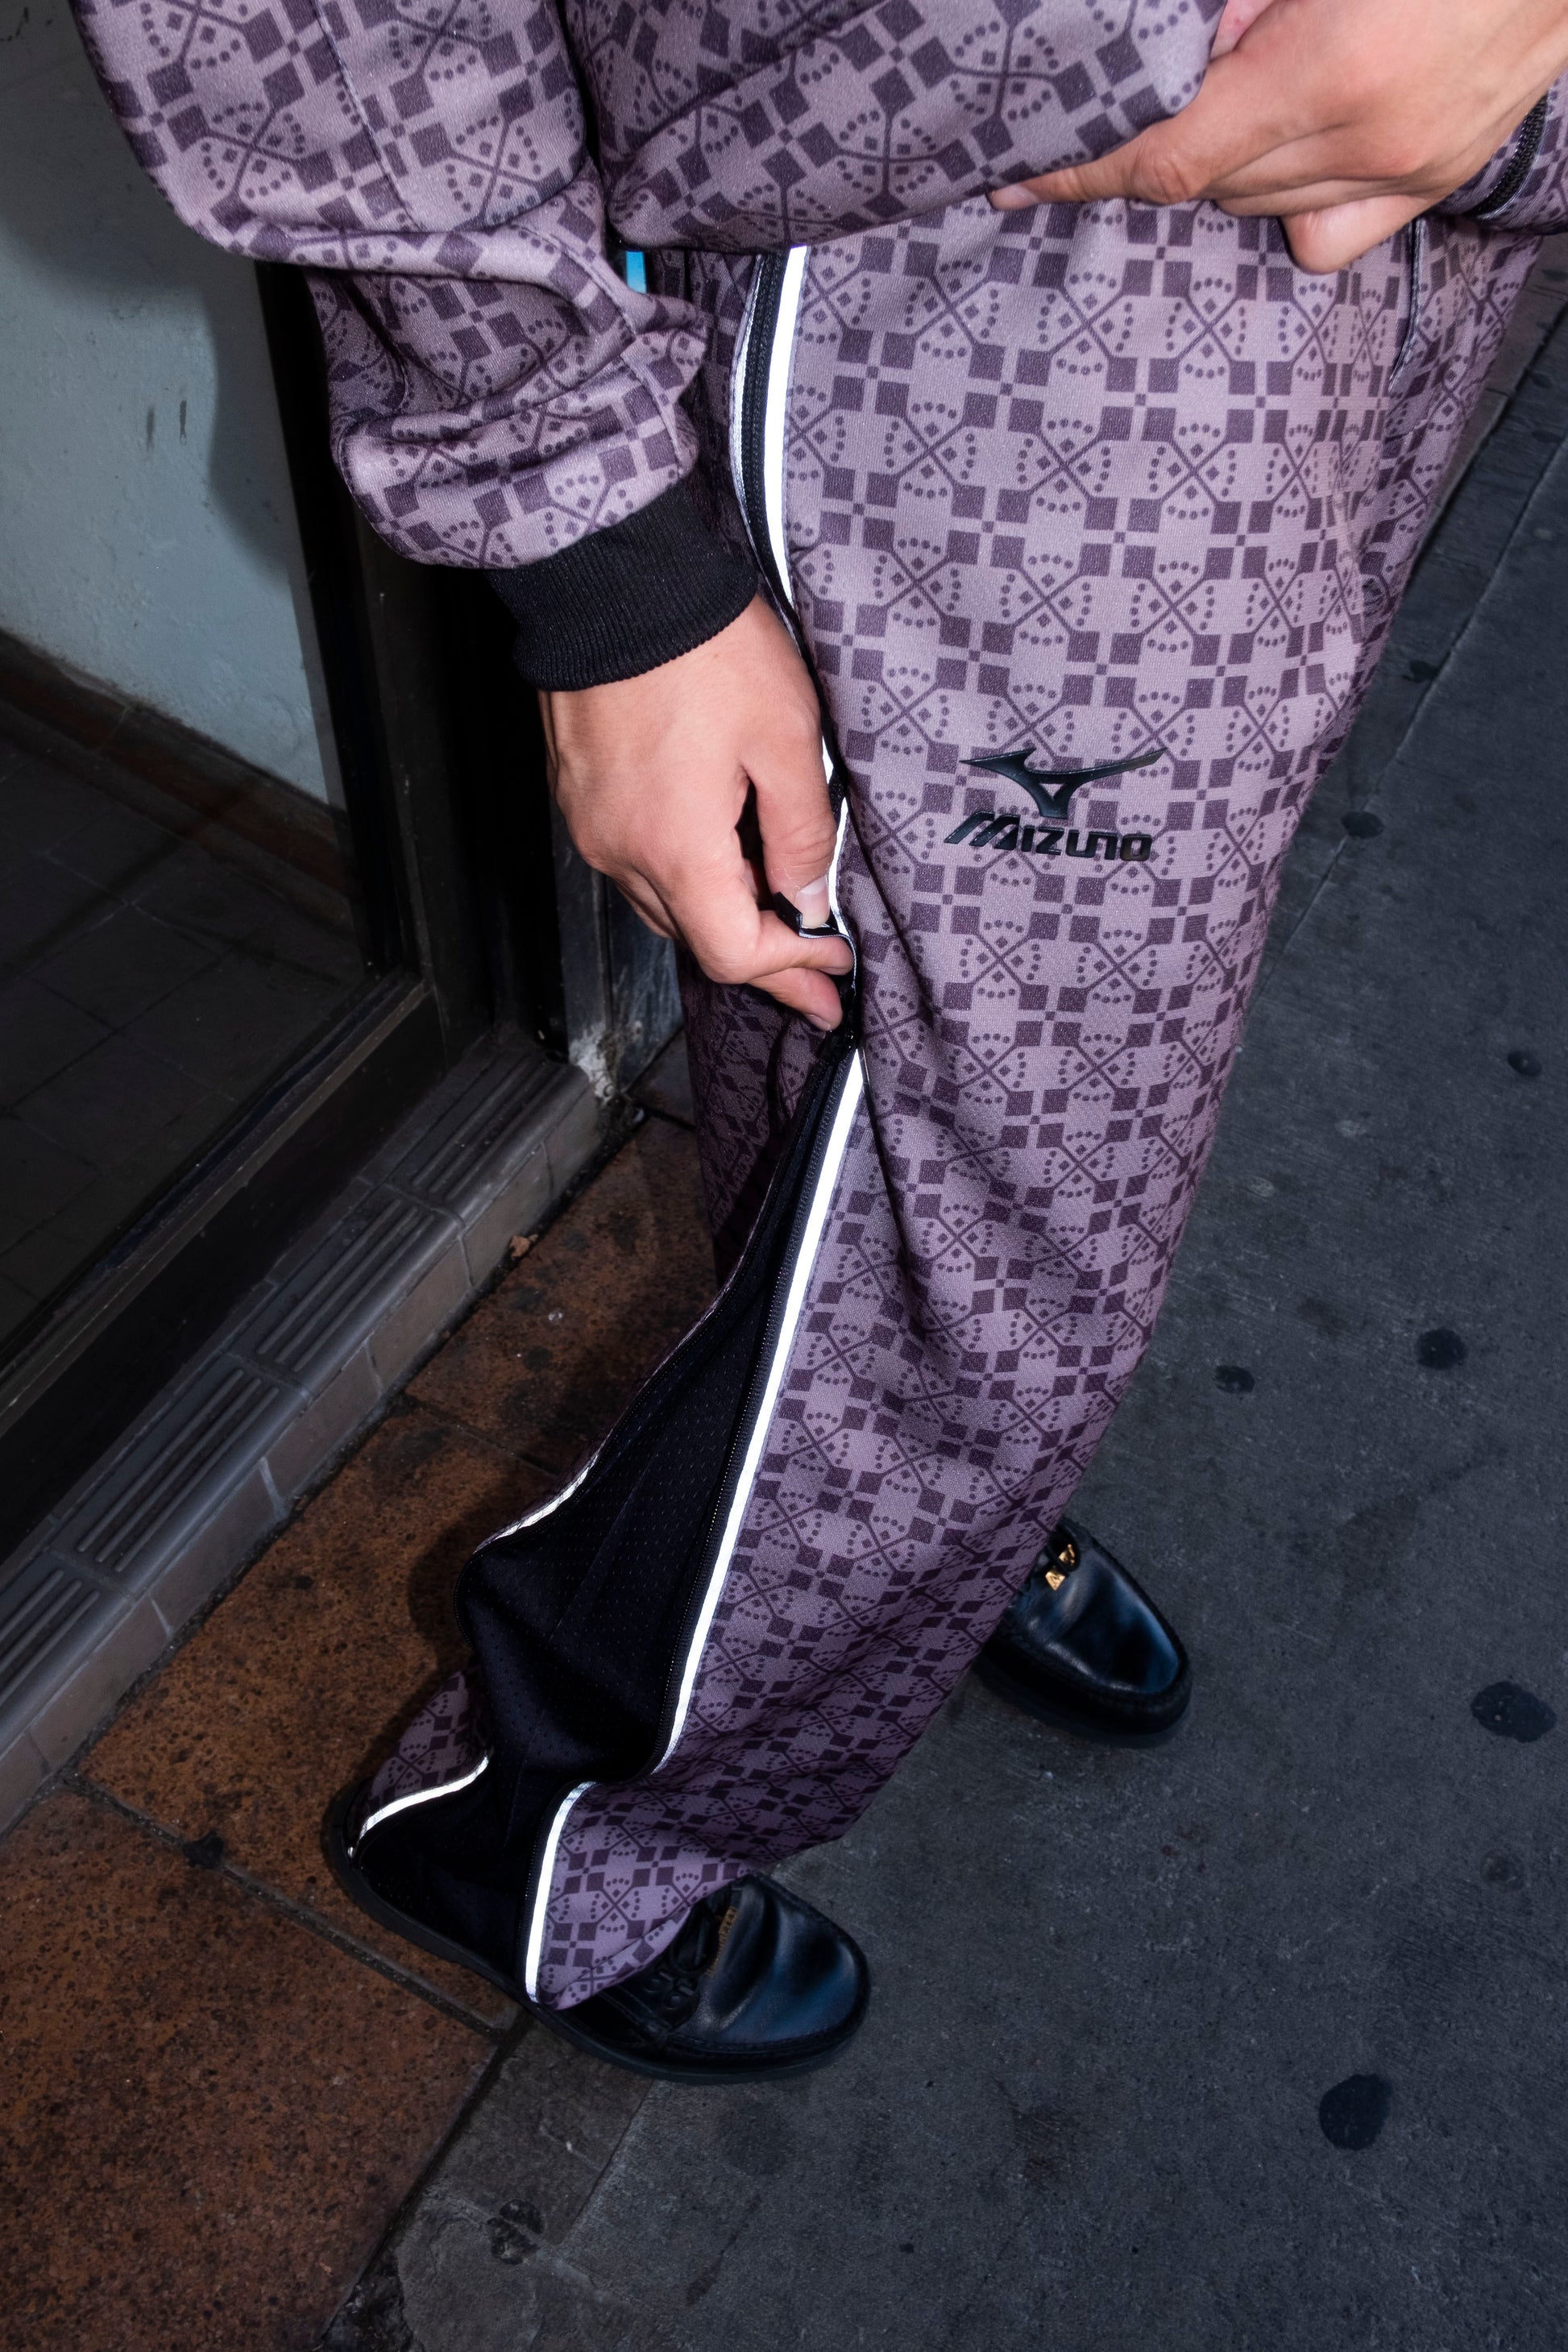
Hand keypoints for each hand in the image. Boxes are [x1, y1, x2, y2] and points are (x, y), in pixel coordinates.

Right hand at [539, 596, 853, 1031]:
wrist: (613, 578)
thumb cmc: (701, 648)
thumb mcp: (786, 739)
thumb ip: (803, 833)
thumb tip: (807, 896)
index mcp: (676, 850)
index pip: (733, 953)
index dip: (790, 969)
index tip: (832, 963)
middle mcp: (621, 853)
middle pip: (696, 937)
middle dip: (763, 956)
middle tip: (816, 971)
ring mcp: (593, 827)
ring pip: (664, 904)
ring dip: (721, 915)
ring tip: (776, 915)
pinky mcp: (580, 797)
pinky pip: (636, 861)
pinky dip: (683, 874)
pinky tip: (721, 856)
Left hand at [991, 0, 1567, 272]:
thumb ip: (1246, 10)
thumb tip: (1187, 58)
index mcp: (1328, 72)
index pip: (1167, 160)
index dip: (1086, 175)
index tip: (1022, 182)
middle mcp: (1366, 140)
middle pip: (1212, 186)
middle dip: (1169, 144)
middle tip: (1169, 85)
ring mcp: (1407, 170)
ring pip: (1262, 208)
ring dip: (1228, 165)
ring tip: (1247, 92)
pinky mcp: (1436, 180)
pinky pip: (1324, 230)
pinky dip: (1288, 199)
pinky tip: (1295, 147)